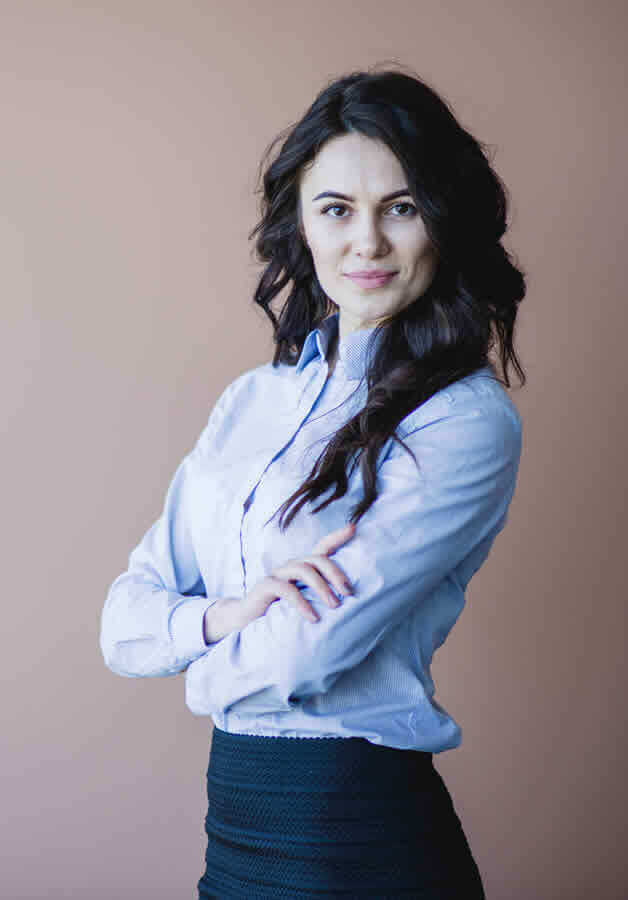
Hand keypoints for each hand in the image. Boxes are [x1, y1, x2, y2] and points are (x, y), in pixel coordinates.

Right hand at [207, 522, 355, 640]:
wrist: (247, 621)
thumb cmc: (280, 611)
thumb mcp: (305, 603)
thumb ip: (321, 598)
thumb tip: (349, 603)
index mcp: (303, 567)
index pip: (322, 547)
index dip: (337, 536)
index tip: (353, 528)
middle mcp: (291, 566)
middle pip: (317, 558)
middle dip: (336, 573)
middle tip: (349, 593)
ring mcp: (277, 574)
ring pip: (303, 569)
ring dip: (322, 587)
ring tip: (335, 605)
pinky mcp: (265, 586)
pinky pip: (285, 589)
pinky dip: (301, 603)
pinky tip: (313, 617)